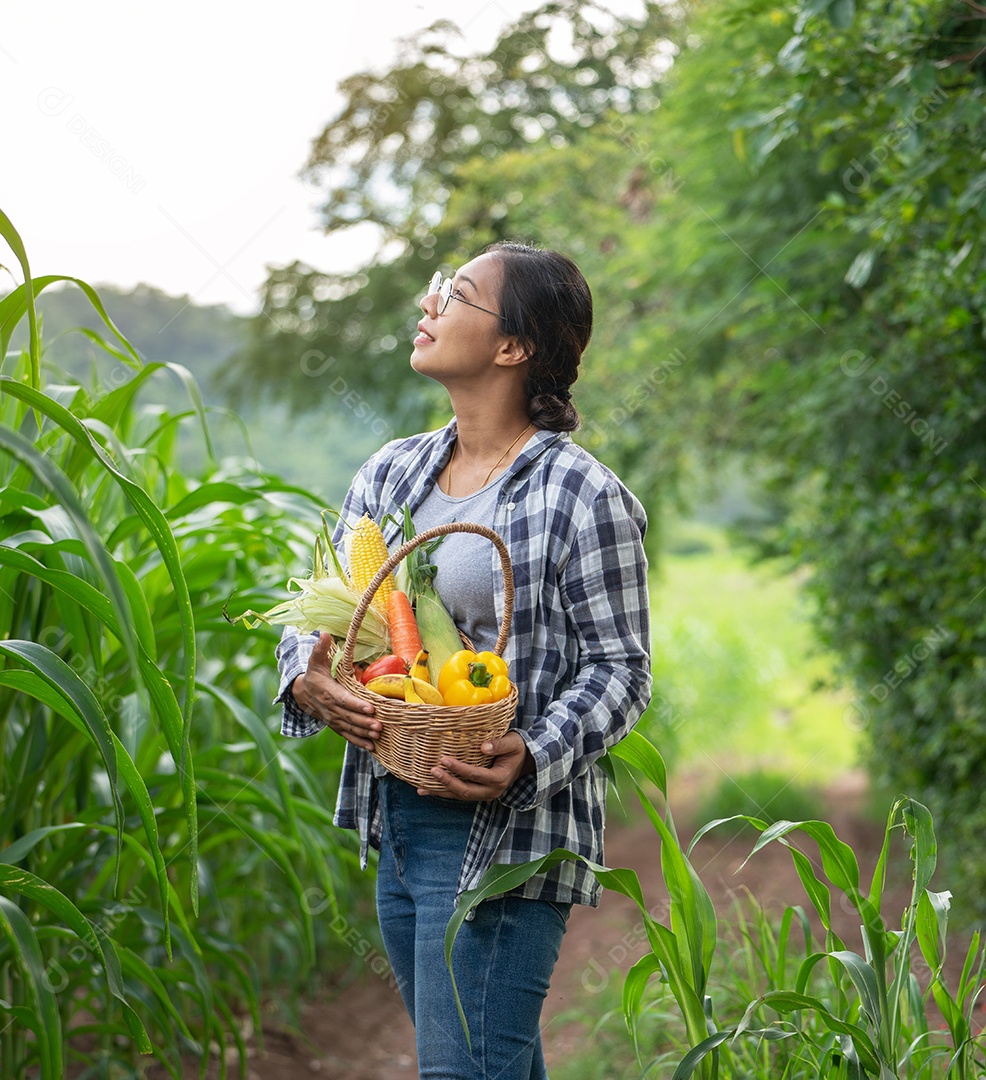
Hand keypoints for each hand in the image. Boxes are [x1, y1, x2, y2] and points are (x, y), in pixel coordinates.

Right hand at [290, 633, 380, 750]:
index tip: (370, 708)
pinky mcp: (335, 725)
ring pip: (349, 728)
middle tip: (379, 725)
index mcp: (328, 692)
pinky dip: (358, 742)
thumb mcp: (315, 661)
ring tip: (378, 735)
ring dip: (364, 733)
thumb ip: (320, 649)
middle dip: (364, 722)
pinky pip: (347, 735)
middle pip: (349, 717)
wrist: (301, 694)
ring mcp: (333, 719)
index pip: (344, 699)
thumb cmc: (314, 675)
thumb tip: (324, 634)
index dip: (356, 705)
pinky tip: (371, 747)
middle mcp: (330, 708)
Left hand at [422, 731, 534, 800]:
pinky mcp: (477, 793)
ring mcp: (484, 794)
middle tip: (432, 771)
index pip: (476, 775)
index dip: (459, 769)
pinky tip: (428, 789)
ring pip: (460, 796)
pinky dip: (443, 792)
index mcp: (500, 778)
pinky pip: (459, 795)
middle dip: (447, 782)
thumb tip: (483, 747)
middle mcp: (491, 791)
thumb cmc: (516, 749)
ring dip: (442, 791)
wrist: (523, 761)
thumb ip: (499, 745)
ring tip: (423, 787)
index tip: (444, 759)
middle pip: (466, 791)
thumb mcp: (512, 743)